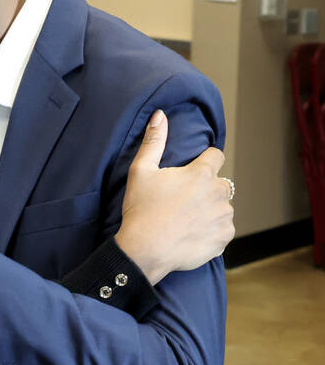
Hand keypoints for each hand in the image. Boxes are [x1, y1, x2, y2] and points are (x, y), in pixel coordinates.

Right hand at [115, 109, 234, 282]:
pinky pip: (223, 229)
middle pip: (219, 184)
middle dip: (205, 189)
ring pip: (222, 207)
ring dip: (210, 210)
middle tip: (182, 201)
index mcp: (201, 174)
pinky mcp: (225, 237)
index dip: (204, 161)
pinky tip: (191, 234)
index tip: (192, 172)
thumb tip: (160, 115)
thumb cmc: (141, 209)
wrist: (145, 249)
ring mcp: (224, 216)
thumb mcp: (141, 171)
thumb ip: (154, 141)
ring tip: (186, 220)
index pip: (216, 156)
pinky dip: (211, 231)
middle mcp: (218, 192)